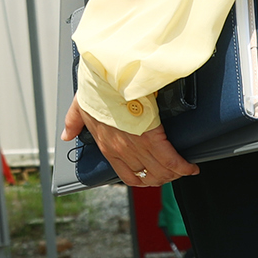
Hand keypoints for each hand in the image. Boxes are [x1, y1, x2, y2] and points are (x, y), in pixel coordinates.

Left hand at [61, 98, 195, 186]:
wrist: (106, 78)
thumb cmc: (95, 90)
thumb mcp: (79, 108)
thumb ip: (72, 123)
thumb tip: (66, 135)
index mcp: (107, 146)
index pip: (127, 175)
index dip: (142, 179)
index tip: (151, 177)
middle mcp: (122, 150)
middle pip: (148, 176)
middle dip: (163, 178)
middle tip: (172, 174)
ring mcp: (137, 145)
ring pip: (160, 171)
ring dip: (174, 174)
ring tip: (183, 170)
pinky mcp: (151, 135)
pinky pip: (170, 159)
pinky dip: (183, 166)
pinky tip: (190, 167)